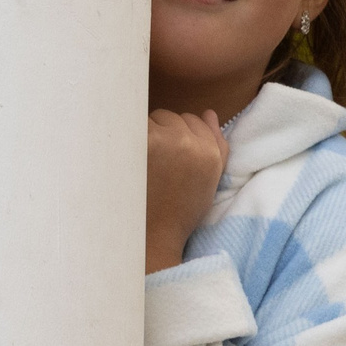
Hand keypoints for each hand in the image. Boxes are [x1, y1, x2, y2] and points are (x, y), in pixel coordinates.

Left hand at [146, 109, 227, 273]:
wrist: (154, 233)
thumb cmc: (180, 209)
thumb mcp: (208, 179)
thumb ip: (216, 144)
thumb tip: (208, 113)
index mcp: (210, 152)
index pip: (194, 119)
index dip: (182, 135)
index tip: (173, 155)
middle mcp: (191, 143)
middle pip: (172, 116)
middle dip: (165, 132)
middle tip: (158, 160)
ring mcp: (166, 140)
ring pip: (153, 119)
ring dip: (147, 133)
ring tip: (145, 161)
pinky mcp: (143, 142)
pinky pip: (134, 124)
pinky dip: (130, 138)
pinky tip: (132, 161)